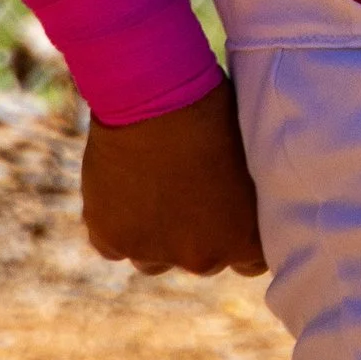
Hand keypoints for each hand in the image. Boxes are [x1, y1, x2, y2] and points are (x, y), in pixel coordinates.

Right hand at [80, 78, 266, 276]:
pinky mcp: (109, 238)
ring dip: (156, 236)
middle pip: (203, 259)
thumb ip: (246, 198)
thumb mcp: (248, 159)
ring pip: (155, 259)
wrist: (157, 96)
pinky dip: (118, 225)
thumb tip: (246, 205)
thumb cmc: (215, 113)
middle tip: (193, 194)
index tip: (233, 217)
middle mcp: (199, 256)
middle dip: (199, 234)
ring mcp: (152, 252)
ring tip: (156, 190)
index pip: (250, 263)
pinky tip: (125, 191)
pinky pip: (114, 245)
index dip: (241, 238)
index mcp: (242, 238)